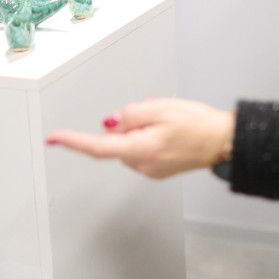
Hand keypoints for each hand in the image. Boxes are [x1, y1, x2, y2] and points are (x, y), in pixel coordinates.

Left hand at [45, 98, 233, 179]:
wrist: (224, 142)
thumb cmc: (200, 124)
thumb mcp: (161, 108)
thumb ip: (131, 115)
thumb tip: (112, 123)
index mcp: (141, 149)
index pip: (98, 146)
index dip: (74, 141)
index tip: (55, 138)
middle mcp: (142, 164)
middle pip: (116, 141)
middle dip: (126, 124)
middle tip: (154, 112)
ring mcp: (150, 170)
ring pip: (129, 144)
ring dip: (139, 131)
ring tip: (168, 122)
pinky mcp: (157, 170)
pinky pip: (141, 150)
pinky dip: (148, 138)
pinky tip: (169, 132)